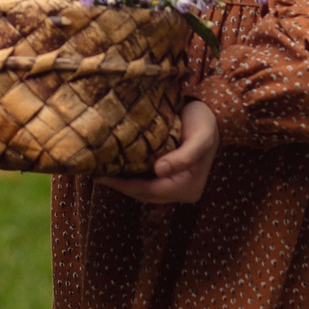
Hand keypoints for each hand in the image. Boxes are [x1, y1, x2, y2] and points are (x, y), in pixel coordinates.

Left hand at [99, 98, 217, 203]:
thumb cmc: (206, 123)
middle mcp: (181, 191)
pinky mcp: (169, 175)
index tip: (102, 176)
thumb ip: (184, 157)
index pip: (149, 192)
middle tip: (95, 174)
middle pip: (144, 194)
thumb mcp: (200, 138)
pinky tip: (116, 165)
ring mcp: (175, 184)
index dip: (125, 186)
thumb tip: (159, 171)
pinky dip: (130, 175)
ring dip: (123, 182)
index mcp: (188, 188)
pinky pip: (146, 180)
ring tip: (101, 171)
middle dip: (120, 186)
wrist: (213, 114)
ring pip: (143, 189)